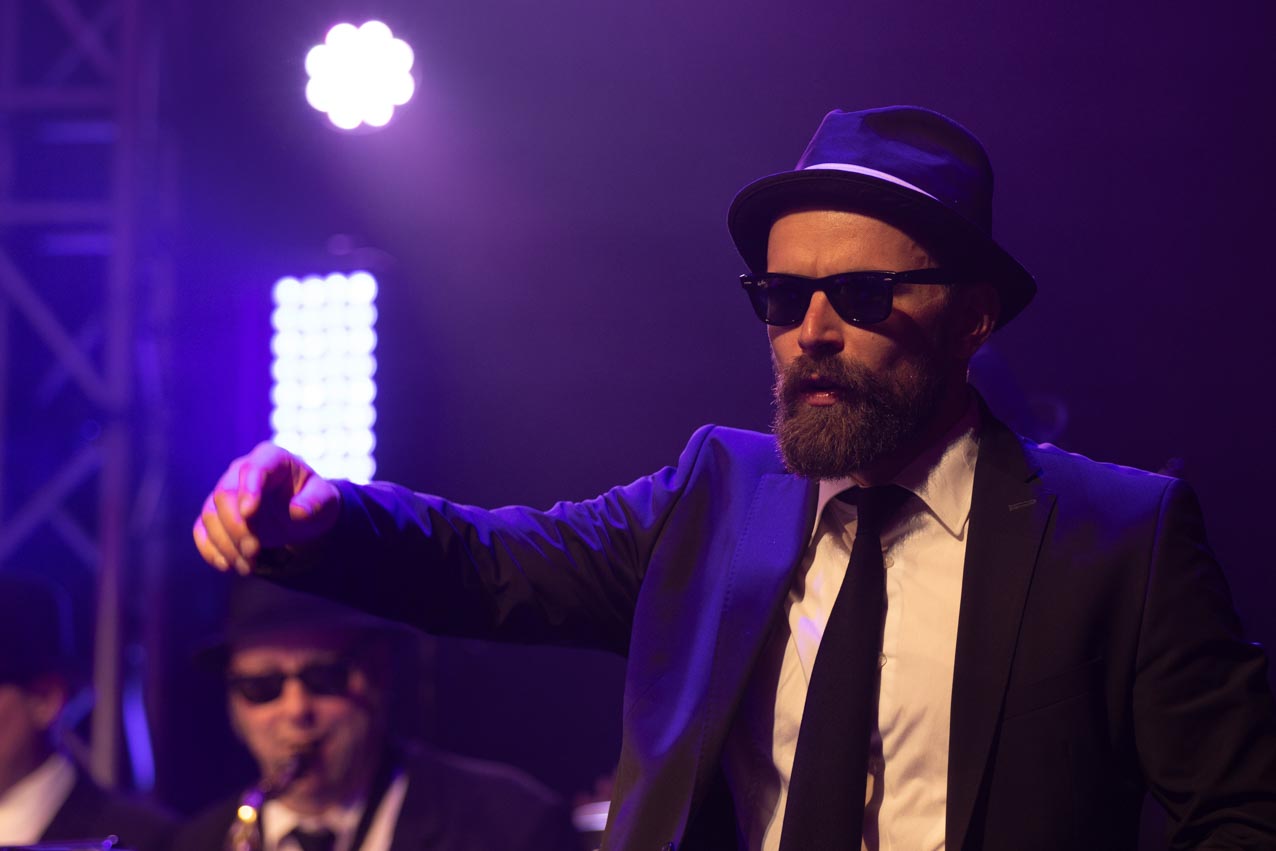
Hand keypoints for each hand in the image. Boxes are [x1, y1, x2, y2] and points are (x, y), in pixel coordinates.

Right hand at [193, 442, 339, 574]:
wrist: (299, 516)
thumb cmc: (313, 501)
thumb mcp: (326, 500)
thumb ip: (316, 502)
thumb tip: (298, 512)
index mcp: (271, 459)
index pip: (253, 468)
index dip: (249, 489)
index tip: (250, 514)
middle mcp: (241, 472)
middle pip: (224, 494)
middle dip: (237, 527)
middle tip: (254, 552)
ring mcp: (225, 493)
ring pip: (210, 515)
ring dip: (226, 544)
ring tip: (248, 566)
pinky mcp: (215, 515)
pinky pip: (201, 531)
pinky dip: (211, 550)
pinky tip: (229, 566)